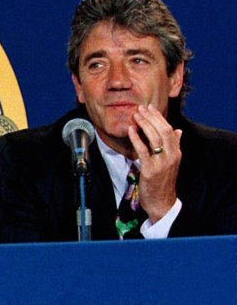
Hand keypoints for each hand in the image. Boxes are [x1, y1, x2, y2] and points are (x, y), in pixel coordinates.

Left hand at [128, 104, 181, 221]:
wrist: (162, 202)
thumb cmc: (163, 181)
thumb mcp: (171, 162)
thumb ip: (174, 145)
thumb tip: (178, 130)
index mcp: (176, 152)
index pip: (169, 129)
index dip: (159, 117)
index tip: (149, 107)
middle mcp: (172, 156)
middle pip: (163, 131)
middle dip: (151, 118)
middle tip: (141, 108)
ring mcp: (162, 163)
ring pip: (155, 139)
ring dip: (145, 125)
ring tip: (136, 115)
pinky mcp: (151, 170)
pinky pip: (143, 151)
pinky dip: (137, 138)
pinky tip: (131, 130)